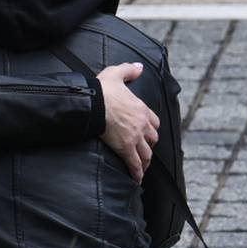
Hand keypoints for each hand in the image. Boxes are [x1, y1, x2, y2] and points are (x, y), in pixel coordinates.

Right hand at [96, 62, 159, 180]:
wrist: (93, 102)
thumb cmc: (103, 89)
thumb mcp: (116, 73)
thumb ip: (129, 70)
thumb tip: (139, 67)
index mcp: (140, 108)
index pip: (153, 121)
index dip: (151, 127)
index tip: (148, 132)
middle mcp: (141, 124)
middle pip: (152, 139)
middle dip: (149, 145)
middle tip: (145, 151)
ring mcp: (135, 137)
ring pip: (146, 153)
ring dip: (145, 161)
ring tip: (142, 168)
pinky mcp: (125, 148)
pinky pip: (135, 164)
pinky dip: (137, 172)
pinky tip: (136, 179)